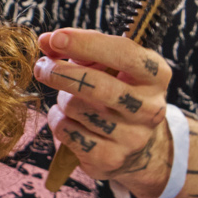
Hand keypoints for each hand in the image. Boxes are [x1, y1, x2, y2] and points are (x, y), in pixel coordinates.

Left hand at [36, 30, 176, 197]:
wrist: (136, 145)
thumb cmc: (116, 91)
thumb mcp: (110, 65)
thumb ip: (82, 50)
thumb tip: (47, 42)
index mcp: (156, 76)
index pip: (124, 53)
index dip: (86, 43)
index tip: (56, 38)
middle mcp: (150, 108)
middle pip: (98, 85)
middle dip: (61, 72)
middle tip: (42, 67)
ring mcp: (132, 138)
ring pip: (76, 107)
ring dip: (62, 99)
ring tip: (70, 99)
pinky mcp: (109, 159)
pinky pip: (67, 131)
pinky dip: (58, 120)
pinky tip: (69, 119)